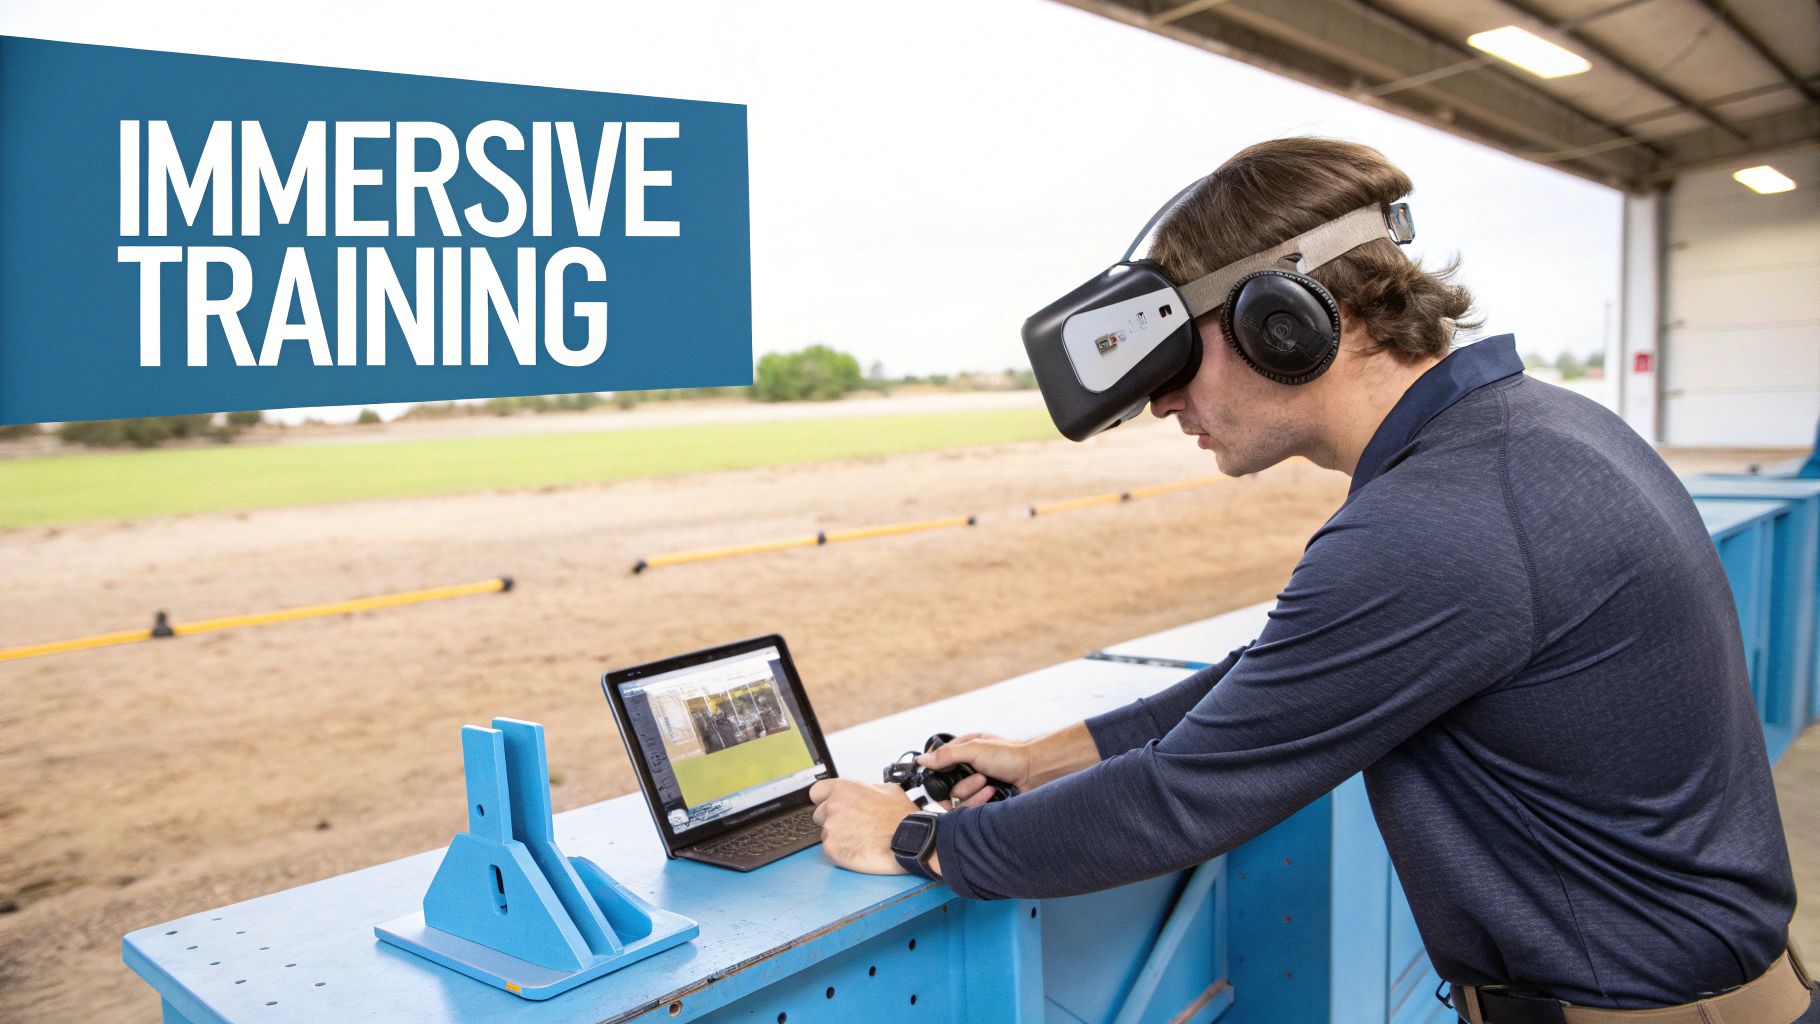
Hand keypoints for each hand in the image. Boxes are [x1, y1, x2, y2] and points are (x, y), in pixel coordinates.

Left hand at [808, 778, 920, 874]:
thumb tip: (863, 792)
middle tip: (853, 826)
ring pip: (826, 833)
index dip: (825, 800)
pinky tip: (859, 850)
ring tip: (860, 840)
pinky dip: (842, 852)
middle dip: (833, 820)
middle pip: (819, 815)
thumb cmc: (902, 816)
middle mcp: (833, 806)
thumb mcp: (887, 789)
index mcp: (844, 789)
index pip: (817, 792)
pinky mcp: (832, 849)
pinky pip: (831, 849)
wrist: (911, 840)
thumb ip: (867, 788)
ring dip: (839, 837)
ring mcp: (831, 829)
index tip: (832, 806)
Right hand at [917, 733, 1032, 807]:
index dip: (937, 774)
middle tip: (980, 777)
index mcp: (962, 752)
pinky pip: (970, 809)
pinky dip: (980, 801)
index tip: (939, 779)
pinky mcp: (983, 802)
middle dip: (962, 785)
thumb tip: (921, 760)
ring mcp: (975, 787)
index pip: (937, 766)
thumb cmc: (1008, 755)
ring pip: (957, 800)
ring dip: (973, 792)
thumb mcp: (974, 748)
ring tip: (989, 784)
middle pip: (946, 788)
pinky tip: (993, 793)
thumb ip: (946, 755)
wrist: (1035, 773)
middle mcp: (966, 770)